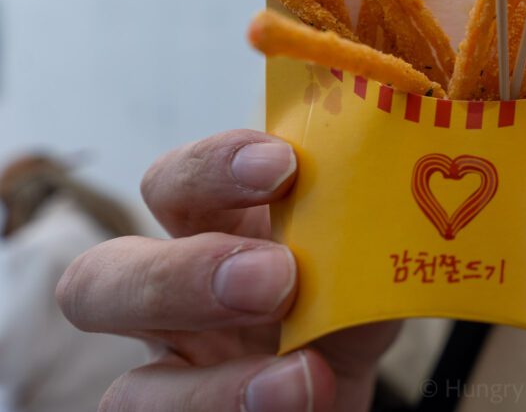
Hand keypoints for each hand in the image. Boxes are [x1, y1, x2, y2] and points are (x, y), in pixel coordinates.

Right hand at [57, 130, 398, 411]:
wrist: (353, 384)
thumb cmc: (351, 306)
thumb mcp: (367, 261)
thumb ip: (367, 232)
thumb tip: (395, 181)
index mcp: (211, 234)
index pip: (175, 184)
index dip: (212, 167)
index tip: (283, 164)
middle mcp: (173, 305)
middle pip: (103, 279)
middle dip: (182, 275)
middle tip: (276, 277)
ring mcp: (174, 383)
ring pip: (130, 394)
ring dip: (213, 390)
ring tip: (304, 378)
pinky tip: (302, 405)